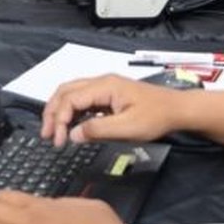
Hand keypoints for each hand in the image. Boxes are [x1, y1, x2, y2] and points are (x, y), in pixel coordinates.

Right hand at [42, 74, 182, 147]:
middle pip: (65, 91)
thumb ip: (98, 130)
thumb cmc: (156, 116)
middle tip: (47, 135)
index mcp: (105, 86)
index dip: (60, 119)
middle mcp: (101, 82)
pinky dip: (71, 112)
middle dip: (52, 112)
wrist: (176, 110)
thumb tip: (74, 134)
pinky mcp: (108, 95)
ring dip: (60, 111)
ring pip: (71, 94)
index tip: (59, 141)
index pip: (70, 99)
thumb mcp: (128, 128)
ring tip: (54, 131)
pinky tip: (71, 126)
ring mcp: (104, 87)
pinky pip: (82, 99)